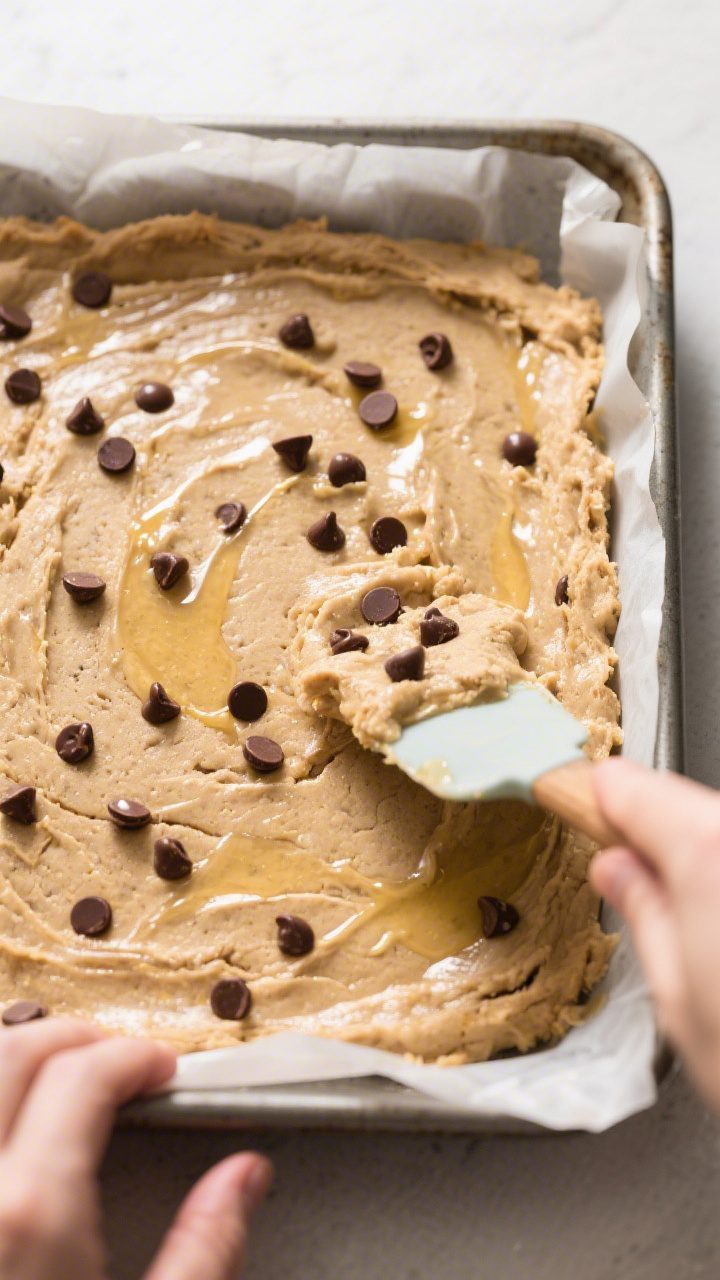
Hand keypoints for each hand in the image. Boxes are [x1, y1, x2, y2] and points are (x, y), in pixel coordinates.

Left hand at [0, 1021, 271, 1279]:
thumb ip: (204, 1250)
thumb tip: (245, 1177)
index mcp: (35, 1212)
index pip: (81, 1076)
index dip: (133, 1056)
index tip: (162, 1067)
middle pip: (13, 1055)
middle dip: (73, 1036)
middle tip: (119, 1057)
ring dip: (20, 1060)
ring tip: (65, 1078)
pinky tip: (23, 1119)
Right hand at [591, 758, 719, 1109]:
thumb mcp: (678, 1002)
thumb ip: (645, 916)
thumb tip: (620, 874)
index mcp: (710, 862)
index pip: (642, 791)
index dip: (609, 793)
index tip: (589, 796)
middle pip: (696, 804)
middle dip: (661, 824)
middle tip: (631, 861)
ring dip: (707, 849)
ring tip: (693, 911)